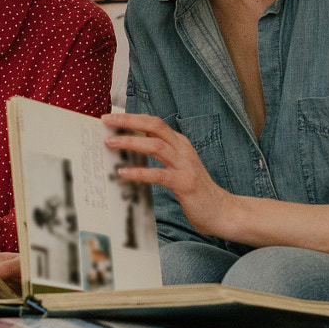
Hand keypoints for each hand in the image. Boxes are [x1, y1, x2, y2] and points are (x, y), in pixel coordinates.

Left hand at [101, 112, 236, 238]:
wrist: (221, 211)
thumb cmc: (194, 190)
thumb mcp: (177, 166)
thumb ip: (160, 154)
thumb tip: (131, 145)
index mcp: (179, 143)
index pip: (154, 123)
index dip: (132, 117)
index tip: (111, 117)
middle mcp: (182, 149)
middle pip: (154, 126)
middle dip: (129, 121)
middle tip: (106, 120)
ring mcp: (185, 165)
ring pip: (156, 146)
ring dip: (131, 142)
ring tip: (110, 143)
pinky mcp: (185, 183)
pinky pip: (159, 175)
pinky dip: (140, 172)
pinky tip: (124, 172)